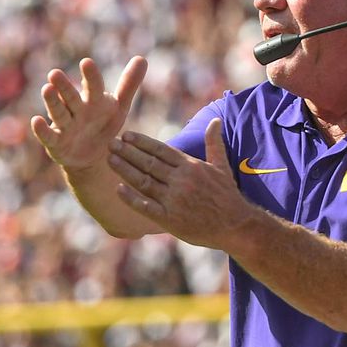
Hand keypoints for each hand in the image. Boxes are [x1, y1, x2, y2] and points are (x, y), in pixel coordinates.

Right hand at [31, 56, 146, 170]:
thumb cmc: (103, 124)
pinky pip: (48, 135)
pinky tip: (36, 120)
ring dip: (52, 101)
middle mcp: (76, 109)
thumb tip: (142, 57)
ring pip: (58, 112)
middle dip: (64, 86)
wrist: (92, 155)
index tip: (87, 63)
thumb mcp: (119, 107)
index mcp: (93, 99)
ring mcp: (65, 125)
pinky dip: (41, 130)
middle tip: (55, 73)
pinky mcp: (55, 142)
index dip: (90, 76)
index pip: (92, 86)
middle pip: (70, 96)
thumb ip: (128, 84)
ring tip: (46, 88)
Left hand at [107, 118, 252, 249]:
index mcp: (190, 166)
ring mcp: (174, 200)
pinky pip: (146, 206)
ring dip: (125, 169)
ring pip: (144, 181)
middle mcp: (180, 180)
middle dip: (128, 152)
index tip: (126, 135)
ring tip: (110, 159)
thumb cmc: (227, 196)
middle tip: (110, 142)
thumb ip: (214, 143)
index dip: (141, 142)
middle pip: (149, 163)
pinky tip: (118, 189)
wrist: (236, 226)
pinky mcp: (170, 219)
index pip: (161, 150)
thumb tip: (215, 121)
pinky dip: (131, 198)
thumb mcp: (222, 166)